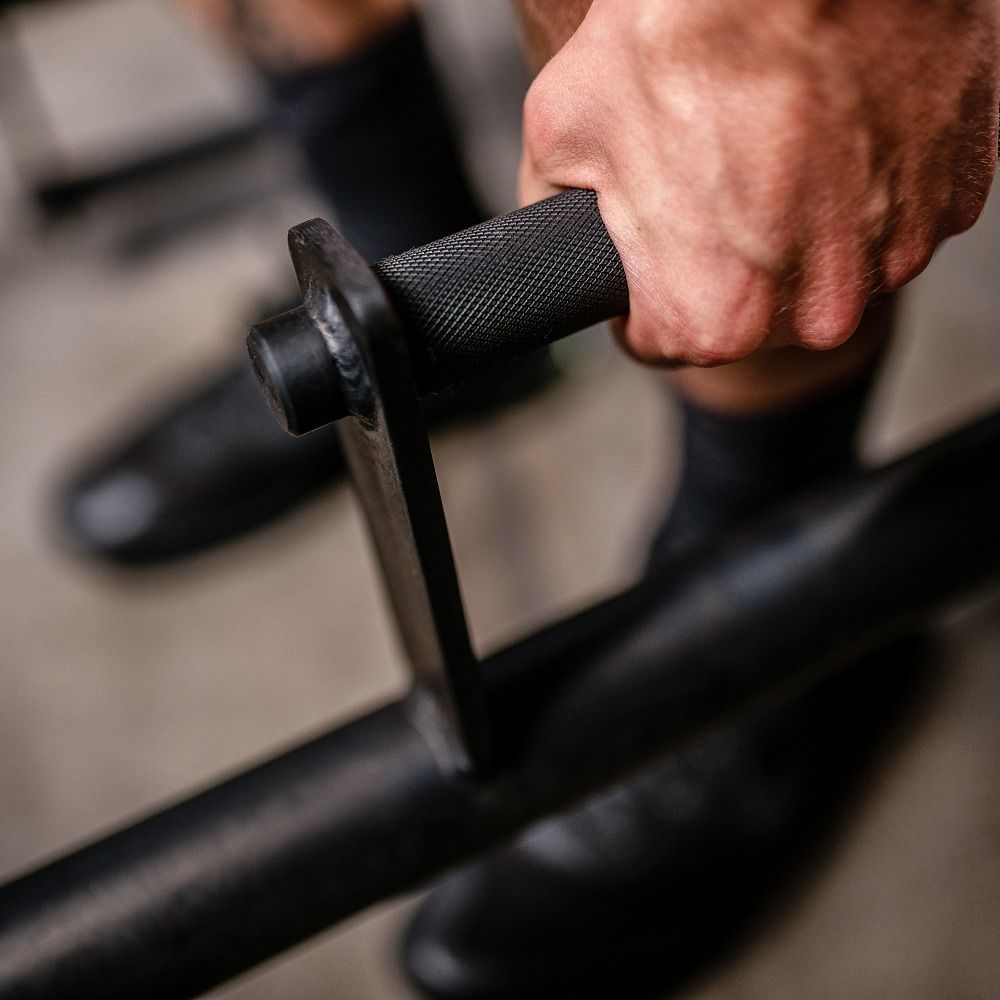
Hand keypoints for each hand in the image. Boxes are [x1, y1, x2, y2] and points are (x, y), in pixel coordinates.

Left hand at [519, 0, 999, 366]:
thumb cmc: (686, 29)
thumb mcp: (566, 130)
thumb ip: (554, 217)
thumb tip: (558, 242)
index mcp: (712, 316)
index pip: (659, 338)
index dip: (642, 287)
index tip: (649, 241)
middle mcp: (813, 311)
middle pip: (744, 311)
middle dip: (718, 257)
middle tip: (709, 168)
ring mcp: (894, 256)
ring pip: (819, 265)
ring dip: (795, 221)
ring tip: (773, 140)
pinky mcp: (952, 199)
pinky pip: (886, 215)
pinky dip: (860, 185)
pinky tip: (831, 128)